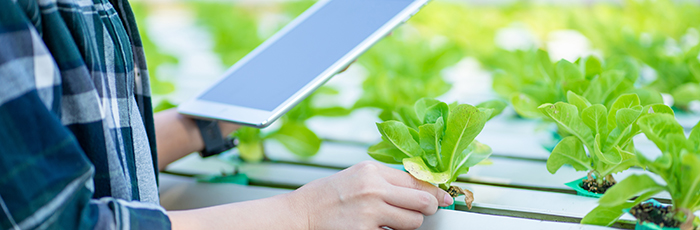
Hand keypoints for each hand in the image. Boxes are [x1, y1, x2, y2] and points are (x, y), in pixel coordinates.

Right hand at [287, 161, 452, 229]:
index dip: (436, 191)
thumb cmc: (327, 196)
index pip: (417, 180)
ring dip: (409, 224)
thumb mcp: (357, 176)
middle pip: (423, 201)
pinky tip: (376, 228)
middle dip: (428, 208)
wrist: (301, 214)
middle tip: (424, 211)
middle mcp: (374, 189)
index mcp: (372, 171)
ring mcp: (371, 212)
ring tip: (390, 220)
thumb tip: (421, 187)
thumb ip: (387, 179)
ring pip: (413, 222)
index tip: (444, 197)